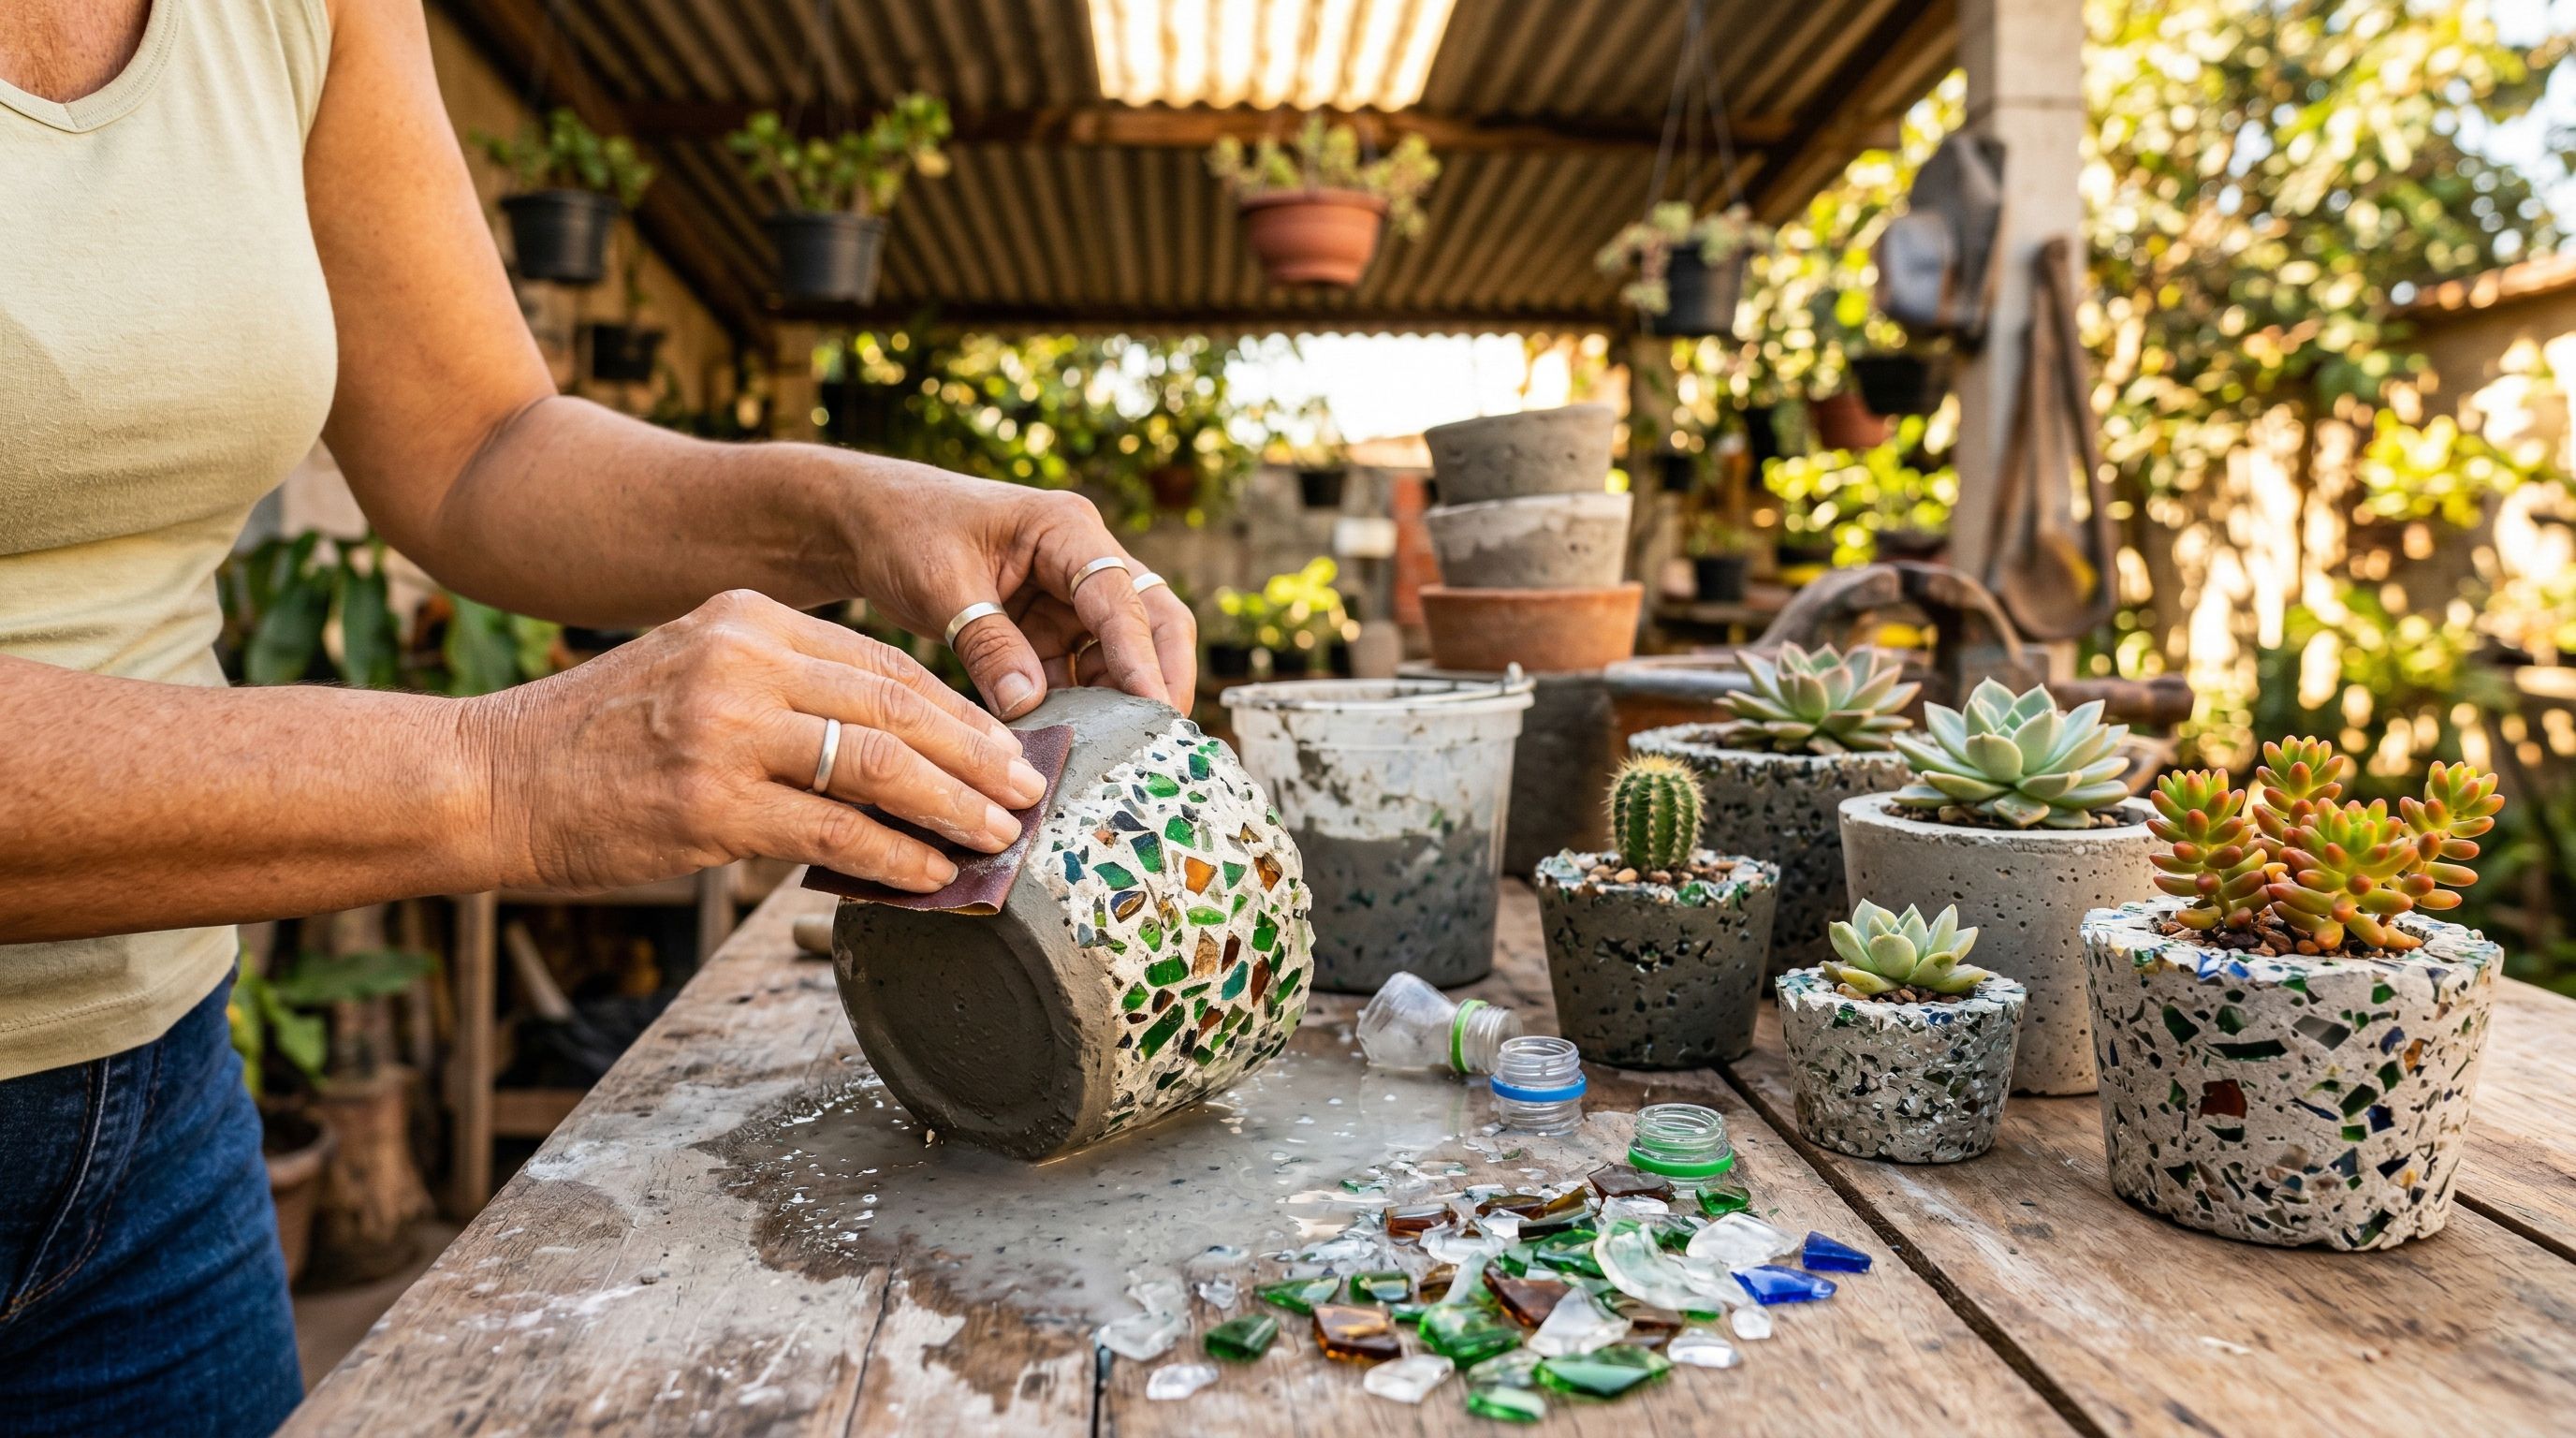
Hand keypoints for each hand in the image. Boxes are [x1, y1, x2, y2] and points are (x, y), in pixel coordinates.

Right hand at [471, 590, 1047, 892]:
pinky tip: (931, 875)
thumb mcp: (695, 671)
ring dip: (953, 806)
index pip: (884, 661)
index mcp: (747, 617)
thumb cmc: (598, 739)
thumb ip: (784, 689)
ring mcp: (726, 732)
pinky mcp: (710, 805)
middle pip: (897, 706)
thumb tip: (893, 748)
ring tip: (999, 835)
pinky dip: (894, 856)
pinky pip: (833, 832)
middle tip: (1029, 790)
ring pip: (879, 766)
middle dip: (977, 754)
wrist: (490, 777)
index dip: (959, 709)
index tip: (1007, 745)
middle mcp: (743, 661)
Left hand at [842, 464, 1195, 717]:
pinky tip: (1069, 743)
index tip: (1155, 709)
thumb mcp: (942, 584)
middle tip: (1165, 735)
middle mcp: (1082, 559)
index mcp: (1066, 529)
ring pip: (1119, 653)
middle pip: (1151, 619)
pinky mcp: (1048, 628)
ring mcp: (1068, 597)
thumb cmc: (905, 530)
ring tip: (1116, 753)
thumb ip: (988, 643)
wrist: (869, 524)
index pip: (1121, 598)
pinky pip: (1077, 672)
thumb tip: (1030, 706)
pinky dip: (1077, 706)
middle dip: (1163, 676)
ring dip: (1119, 700)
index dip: (1141, 657)